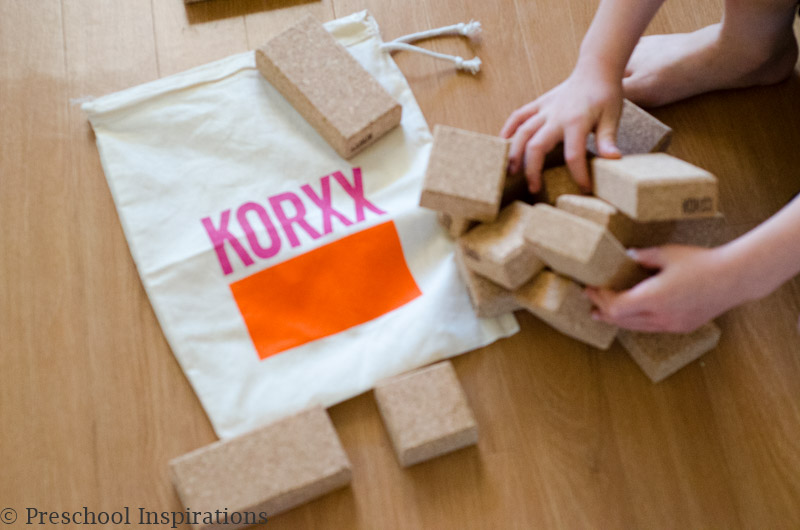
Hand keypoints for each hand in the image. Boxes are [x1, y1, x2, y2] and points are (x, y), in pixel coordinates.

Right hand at [500, 62, 622, 192]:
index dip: (578, 175)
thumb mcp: (612, 117)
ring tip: (511, 172)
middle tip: (533, 189)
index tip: (583, 188)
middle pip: (537, 146)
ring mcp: (544, 109)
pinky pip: (518, 116)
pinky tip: (502, 145)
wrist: (596, 68)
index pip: (574, 155)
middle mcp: (556, 116)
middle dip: (532, 169)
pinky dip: (508, 130)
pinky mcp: (538, 104)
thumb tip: (613, 159)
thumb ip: (608, 139)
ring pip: (522, 132)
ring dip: (514, 153)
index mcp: (577, 122)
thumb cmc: (606, 95)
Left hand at [586, 245, 747, 332]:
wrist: (735, 278)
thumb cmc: (701, 262)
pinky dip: (636, 322)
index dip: (600, 298)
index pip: (616, 306)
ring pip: (636, 327)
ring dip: (618, 320)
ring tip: (603, 314)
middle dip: (604, 311)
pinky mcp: (682, 326)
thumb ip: (644, 256)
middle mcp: (660, 316)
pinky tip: (632, 315)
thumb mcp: (668, 254)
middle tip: (591, 303)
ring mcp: (672, 325)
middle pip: (621, 321)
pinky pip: (651, 328)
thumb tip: (627, 255)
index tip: (590, 288)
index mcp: (653, 298)